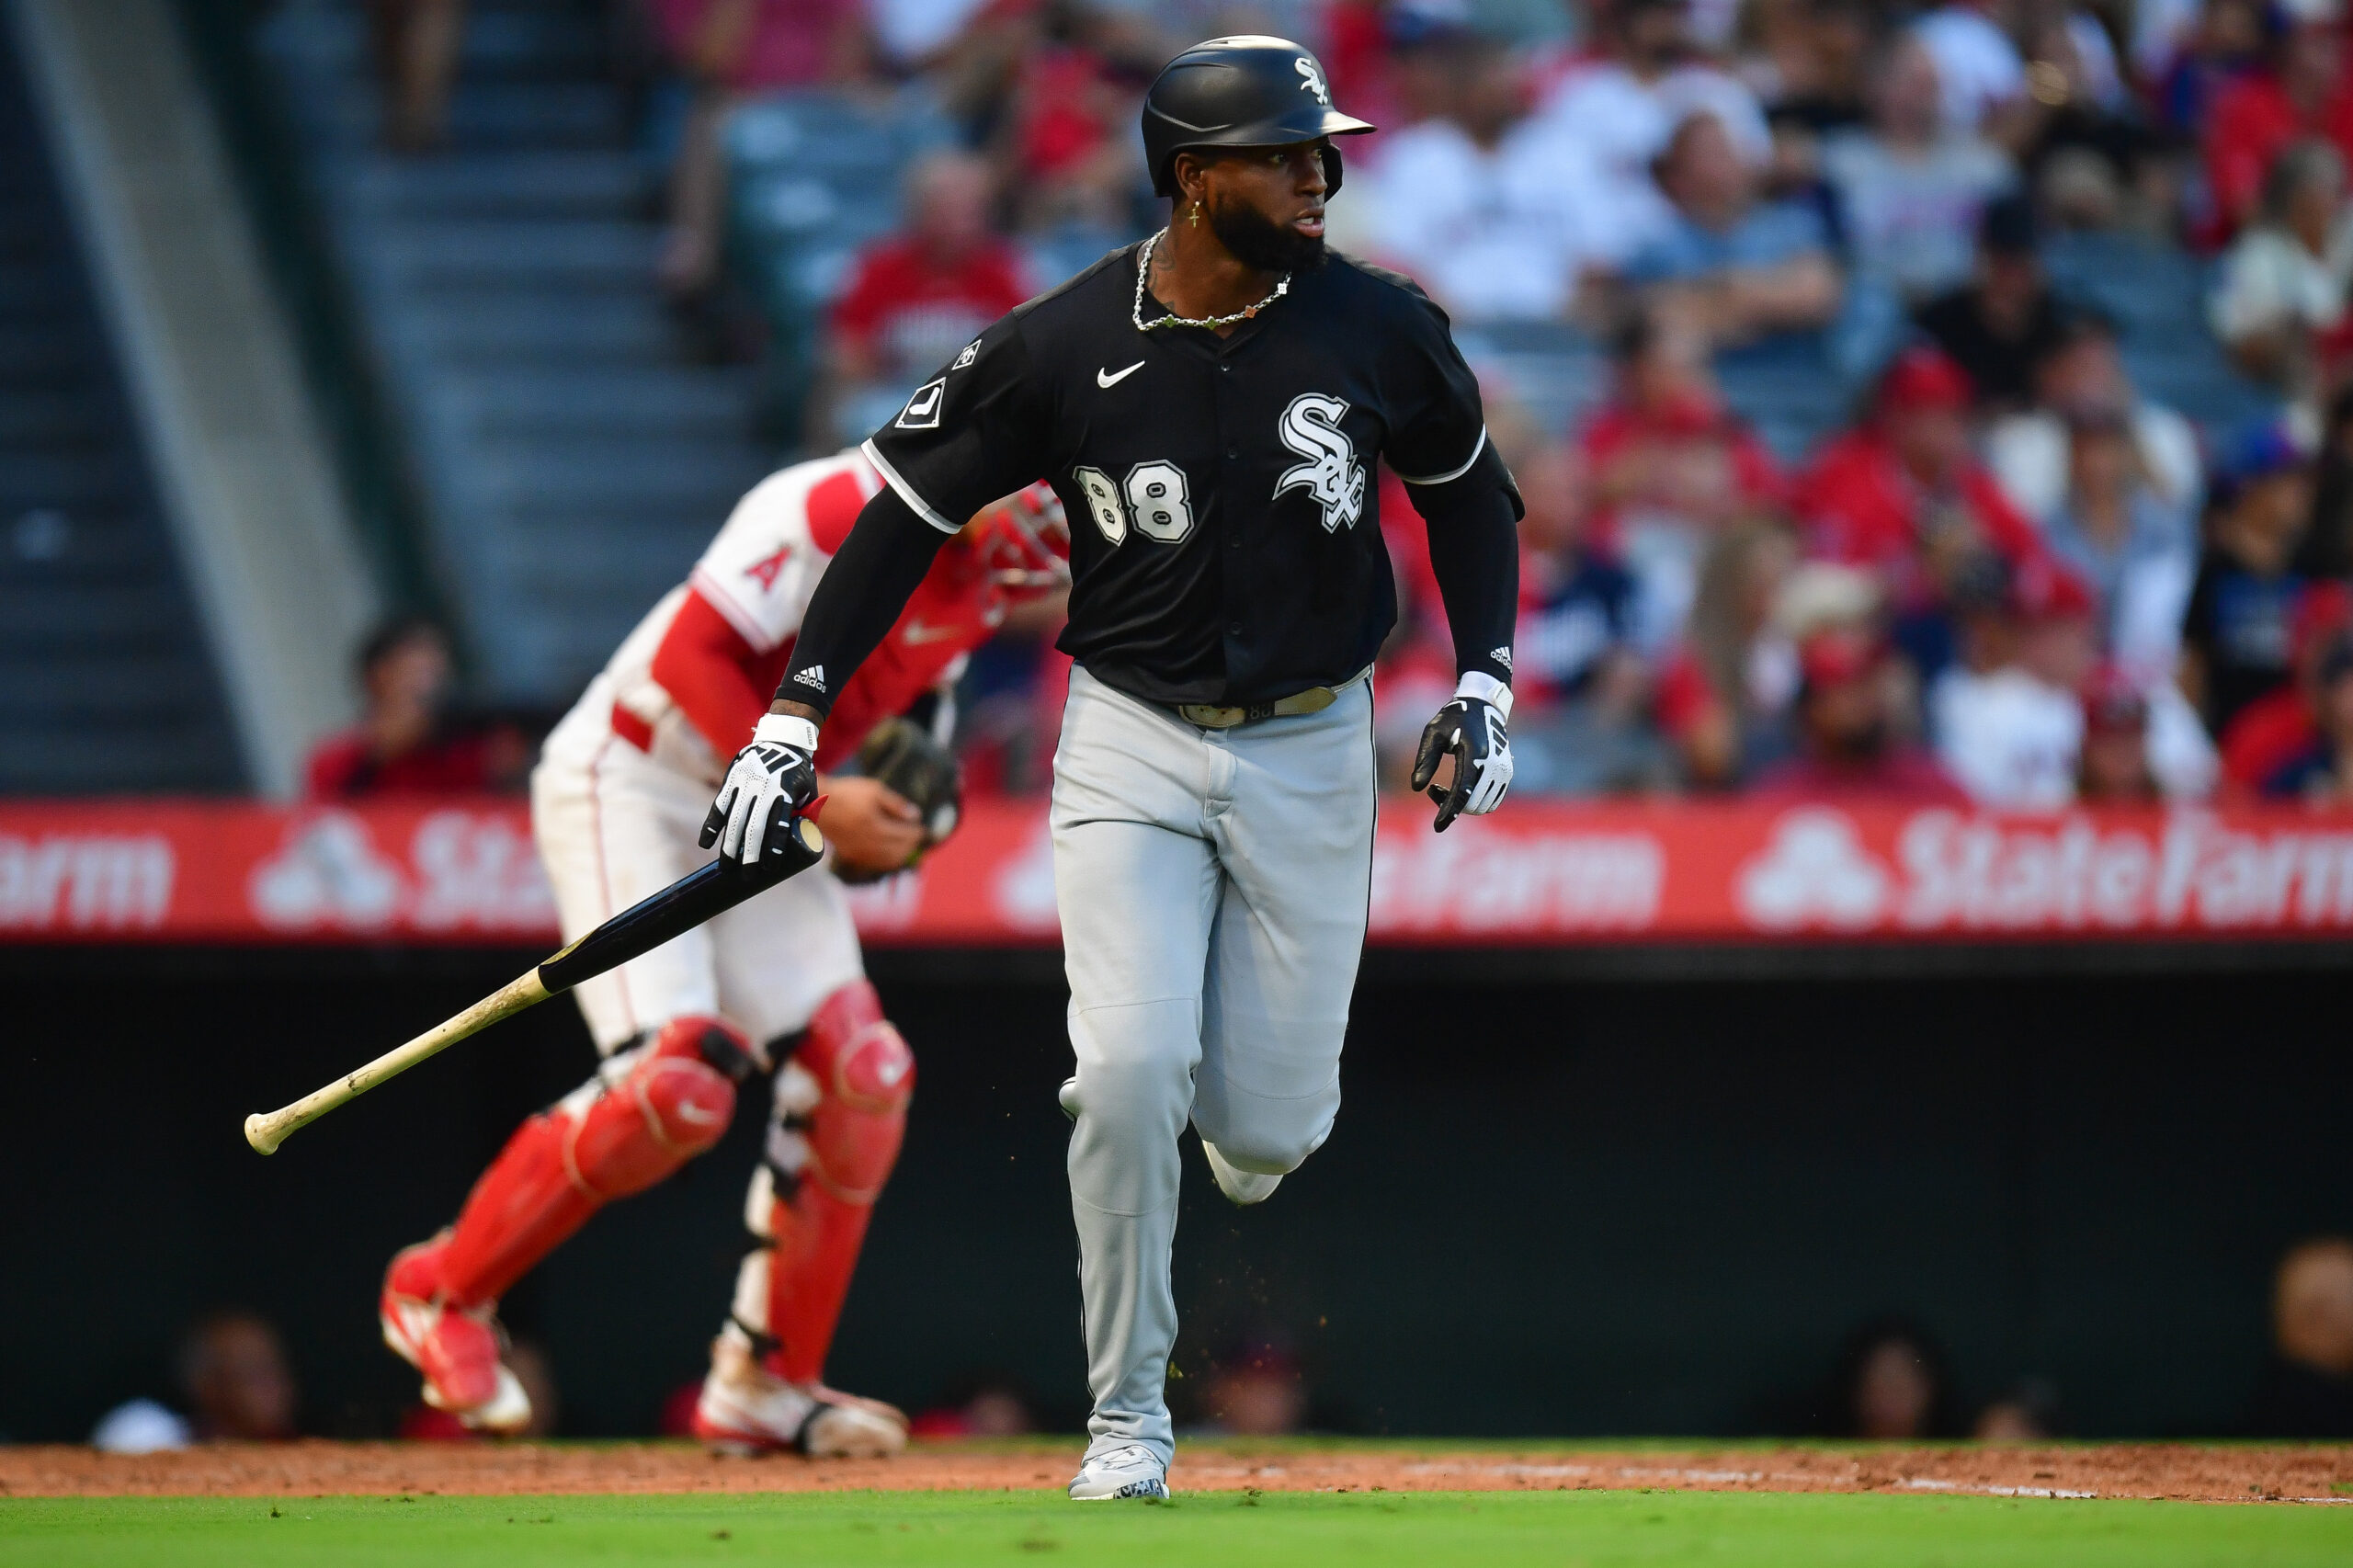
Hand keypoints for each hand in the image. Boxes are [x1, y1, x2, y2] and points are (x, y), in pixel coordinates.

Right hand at [701, 714, 818, 864]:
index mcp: (785, 790)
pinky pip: (719, 806)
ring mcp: (745, 784)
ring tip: (726, 867)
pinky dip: (711, 825)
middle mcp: (763, 787)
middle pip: (754, 825)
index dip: (774, 846)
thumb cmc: (798, 774)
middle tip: (746, 876)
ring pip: (735, 818)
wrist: (780, 741)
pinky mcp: (731, 781)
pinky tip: (706, 843)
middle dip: (749, 853)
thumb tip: (801, 842)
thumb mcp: (807, 790)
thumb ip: (804, 814)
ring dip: (729, 845)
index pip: (779, 823)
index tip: (771, 868)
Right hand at [816, 774, 925, 878]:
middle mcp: (869, 843)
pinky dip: (888, 860)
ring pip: (889, 861)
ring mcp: (860, 852)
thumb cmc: (846, 793)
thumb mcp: (874, 790)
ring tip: (907, 845)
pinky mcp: (852, 856)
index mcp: (876, 826)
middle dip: (911, 845)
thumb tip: (916, 816)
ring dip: (902, 854)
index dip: (917, 833)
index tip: (923, 828)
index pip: (905, 836)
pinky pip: (876, 863)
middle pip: (900, 851)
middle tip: (917, 837)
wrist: (817, 804)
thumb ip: (897, 804)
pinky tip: (890, 851)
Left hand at [1409, 695, 1511, 831]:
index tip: (1437, 827)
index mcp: (1476, 754)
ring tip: (1444, 787)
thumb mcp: (1434, 733)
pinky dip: (1474, 801)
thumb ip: (1426, 759)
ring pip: (1482, 806)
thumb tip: (1417, 787)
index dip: (1449, 812)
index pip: (1463, 792)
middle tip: (1433, 789)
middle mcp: (1494, 765)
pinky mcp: (1507, 774)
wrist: (1484, 706)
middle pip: (1472, 803)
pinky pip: (1491, 801)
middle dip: (1450, 805)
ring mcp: (1504, 771)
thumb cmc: (1454, 718)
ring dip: (1462, 804)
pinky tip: (1459, 788)